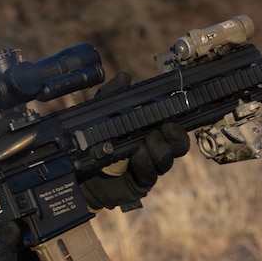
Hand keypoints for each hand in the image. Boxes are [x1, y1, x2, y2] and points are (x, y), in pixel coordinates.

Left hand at [80, 72, 190, 209]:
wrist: (82, 174)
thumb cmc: (95, 143)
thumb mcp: (99, 115)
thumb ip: (111, 95)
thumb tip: (125, 77)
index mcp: (150, 132)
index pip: (174, 129)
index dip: (178, 125)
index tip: (171, 119)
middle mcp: (154, 150)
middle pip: (179, 146)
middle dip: (175, 137)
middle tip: (161, 130)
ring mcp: (149, 168)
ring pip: (167, 160)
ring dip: (158, 149)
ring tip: (144, 143)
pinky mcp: (141, 183)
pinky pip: (151, 174)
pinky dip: (145, 162)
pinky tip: (136, 156)